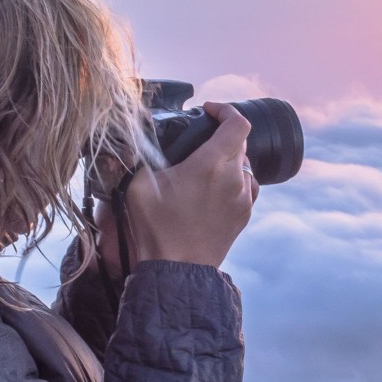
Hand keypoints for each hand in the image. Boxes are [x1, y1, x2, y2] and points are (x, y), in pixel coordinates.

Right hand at [113, 102, 257, 270]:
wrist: (176, 272)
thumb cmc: (156, 229)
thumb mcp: (137, 186)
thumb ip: (139, 155)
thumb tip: (135, 139)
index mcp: (212, 165)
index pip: (237, 123)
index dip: (225, 110)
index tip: (208, 110)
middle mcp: (235, 179)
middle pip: (241, 143)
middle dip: (222, 135)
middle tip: (199, 140)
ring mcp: (243, 199)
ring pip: (245, 166)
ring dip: (229, 159)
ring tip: (206, 166)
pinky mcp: (244, 216)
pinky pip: (246, 187)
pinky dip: (234, 180)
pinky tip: (213, 188)